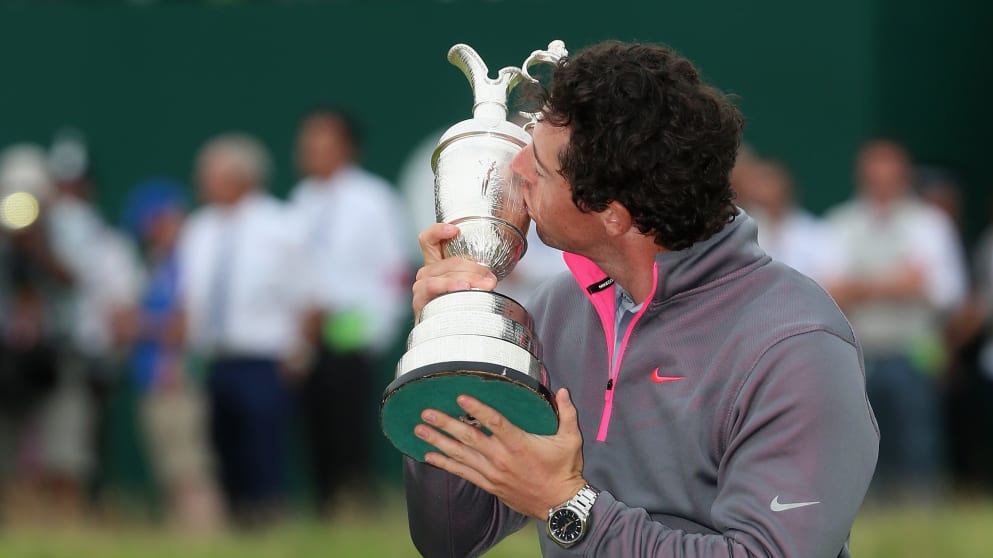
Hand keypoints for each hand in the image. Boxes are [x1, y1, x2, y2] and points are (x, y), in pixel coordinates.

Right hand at [412, 223, 496, 319]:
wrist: (444, 339)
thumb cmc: (456, 310)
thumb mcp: (468, 288)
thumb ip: (477, 277)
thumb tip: (490, 279)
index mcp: (436, 265)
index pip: (429, 240)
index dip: (438, 231)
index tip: (454, 230)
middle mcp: (426, 273)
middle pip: (448, 261)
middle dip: (474, 268)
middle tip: (490, 279)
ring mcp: (421, 287)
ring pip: (443, 274)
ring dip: (466, 278)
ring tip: (483, 286)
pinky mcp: (419, 302)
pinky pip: (433, 288)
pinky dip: (449, 286)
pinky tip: (462, 288)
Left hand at [414, 388, 586, 518]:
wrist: (560, 504)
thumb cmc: (565, 470)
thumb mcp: (571, 439)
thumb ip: (567, 413)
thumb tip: (564, 391)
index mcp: (519, 443)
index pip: (495, 422)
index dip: (477, 409)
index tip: (460, 397)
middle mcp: (502, 458)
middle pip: (469, 438)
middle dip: (445, 424)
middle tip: (426, 413)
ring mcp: (493, 473)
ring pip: (461, 455)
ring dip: (439, 441)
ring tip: (420, 430)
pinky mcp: (489, 484)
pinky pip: (463, 473)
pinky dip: (444, 464)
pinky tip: (429, 455)